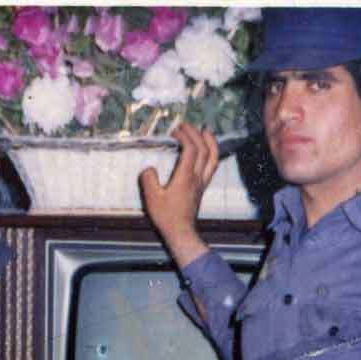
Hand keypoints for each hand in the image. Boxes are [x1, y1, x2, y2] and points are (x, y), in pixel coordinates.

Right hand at [139, 123, 218, 268]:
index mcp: (185, 177)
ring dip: (210, 141)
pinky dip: (212, 154)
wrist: (181, 233)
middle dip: (195, 133)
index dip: (184, 136)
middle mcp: (196, 177)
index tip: (174, 132)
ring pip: (212, 157)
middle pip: (203, 149)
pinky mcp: (202, 188)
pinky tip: (207, 151)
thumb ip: (148, 179)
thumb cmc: (166, 217)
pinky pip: (211, 166)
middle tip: (184, 126)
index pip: (190, 149)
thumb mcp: (151, 198)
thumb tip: (149, 168)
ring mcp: (201, 182)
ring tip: (205, 131)